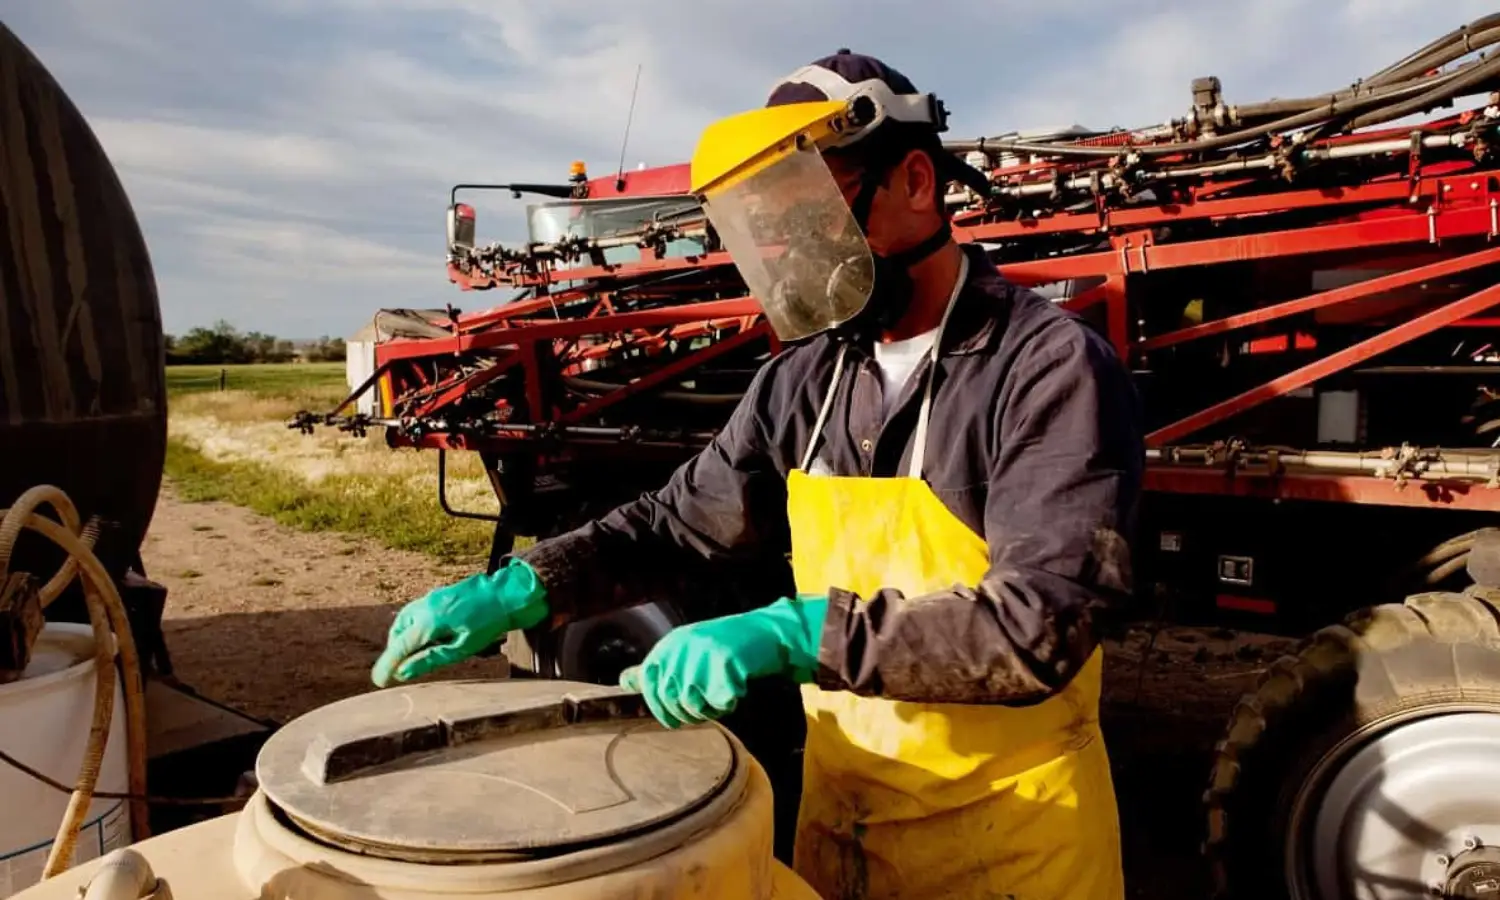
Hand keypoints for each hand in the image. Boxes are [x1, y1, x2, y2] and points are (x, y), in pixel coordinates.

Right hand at [371, 558, 548, 686]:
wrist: (505, 594)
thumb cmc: (487, 624)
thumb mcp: (461, 648)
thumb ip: (430, 659)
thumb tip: (403, 672)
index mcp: (429, 622)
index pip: (399, 647)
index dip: (387, 665)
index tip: (378, 681)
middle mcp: (424, 608)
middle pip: (398, 634)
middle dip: (394, 653)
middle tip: (396, 672)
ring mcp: (429, 599)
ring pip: (404, 622)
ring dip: (402, 640)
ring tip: (410, 657)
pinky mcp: (436, 596)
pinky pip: (415, 614)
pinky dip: (412, 628)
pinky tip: (425, 638)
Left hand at [620, 596, 826, 728]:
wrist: (762, 632)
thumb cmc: (721, 646)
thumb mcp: (683, 651)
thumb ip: (657, 668)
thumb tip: (624, 680)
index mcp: (669, 645)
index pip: (648, 682)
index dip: (658, 705)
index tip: (673, 718)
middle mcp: (681, 649)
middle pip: (669, 699)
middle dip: (685, 714)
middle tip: (703, 710)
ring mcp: (701, 657)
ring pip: (692, 705)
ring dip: (707, 710)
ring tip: (719, 698)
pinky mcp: (724, 666)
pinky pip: (718, 703)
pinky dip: (727, 704)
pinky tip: (734, 692)